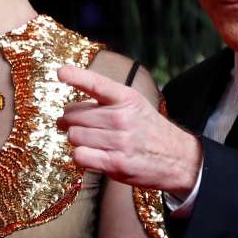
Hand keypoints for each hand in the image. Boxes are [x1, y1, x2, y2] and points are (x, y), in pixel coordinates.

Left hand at [57, 65, 200, 198]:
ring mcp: (119, 142)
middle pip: (74, 115)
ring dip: (75, 138)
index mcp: (126, 98)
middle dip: (68, 120)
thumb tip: (69, 108)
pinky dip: (79, 155)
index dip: (76, 76)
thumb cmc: (148, 128)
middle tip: (74, 123)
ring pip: (74, 136)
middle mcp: (122, 118)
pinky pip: (80, 156)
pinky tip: (89, 153)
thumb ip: (105, 100)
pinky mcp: (115, 164)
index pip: (96, 83)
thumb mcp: (134, 104)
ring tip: (87, 139)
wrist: (177, 158)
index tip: (61, 72)